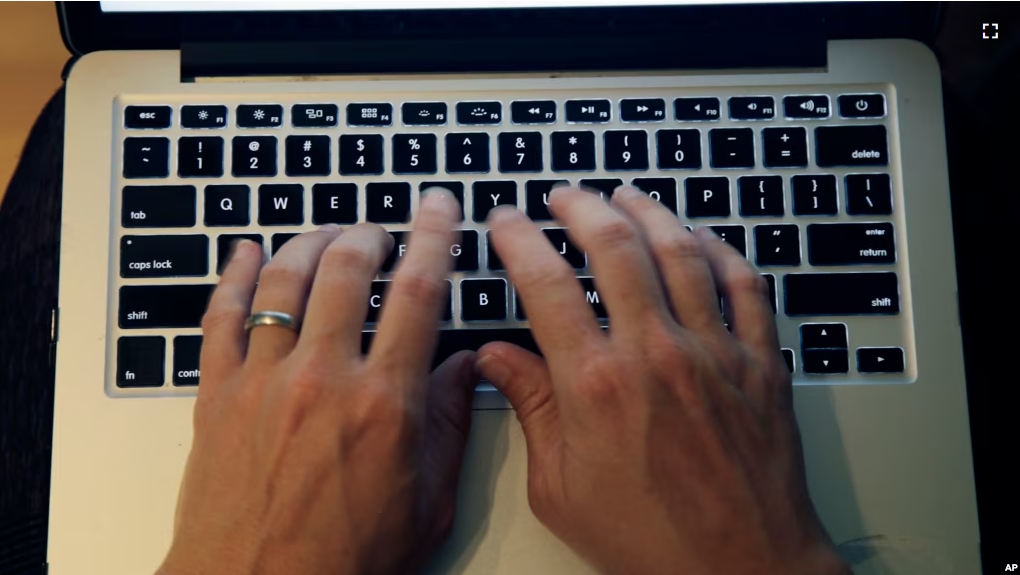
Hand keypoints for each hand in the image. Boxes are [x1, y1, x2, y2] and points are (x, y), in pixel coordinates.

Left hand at [158, 190, 477, 574]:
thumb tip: (464, 367)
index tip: (438, 210)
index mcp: (384, 403)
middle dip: (370, 234)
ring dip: (311, 242)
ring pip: (286, 279)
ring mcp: (264, 382)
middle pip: (347, 270)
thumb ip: (450, 423)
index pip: (418, 292)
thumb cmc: (345, 561)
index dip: (434, 237)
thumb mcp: (428, 500)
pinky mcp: (218, 396)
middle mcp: (323, 379)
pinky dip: (235, 274)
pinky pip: (221, 315)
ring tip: (329, 236)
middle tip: (381, 230)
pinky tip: (248, 252)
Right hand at [478, 187, 850, 574]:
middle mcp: (655, 355)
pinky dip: (722, 249)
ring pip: (679, 251)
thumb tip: (497, 360)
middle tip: (563, 196)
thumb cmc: (652, 541)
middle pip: (614, 247)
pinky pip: (745, 284)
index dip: (518, 240)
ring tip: (625, 195)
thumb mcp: (561, 487)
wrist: (741, 570)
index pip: (546, 284)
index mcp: (595, 386)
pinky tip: (701, 236)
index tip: (506, 223)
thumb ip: (530, 411)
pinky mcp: (759, 364)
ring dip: (648, 212)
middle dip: (581, 207)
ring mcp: (713, 353)